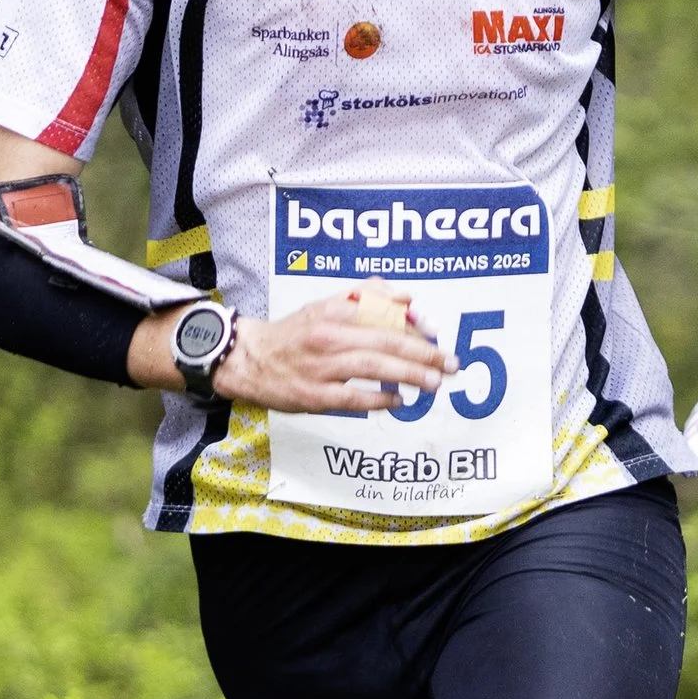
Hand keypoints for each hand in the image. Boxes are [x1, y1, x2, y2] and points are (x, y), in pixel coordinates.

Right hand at [213, 286, 458, 414]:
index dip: (412, 322)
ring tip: (435, 382)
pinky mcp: (313, 395)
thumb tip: (407, 299)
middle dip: (423, 353)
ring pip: (372, 366)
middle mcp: (327, 336)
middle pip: (384, 340)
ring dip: (408, 374)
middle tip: (450, 363)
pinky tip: (399, 400)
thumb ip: (365, 298)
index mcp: (332, 311)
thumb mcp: (325, 305)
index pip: (381, 312)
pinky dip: (379, 398)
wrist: (247, 359)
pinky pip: (353, 397)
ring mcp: (320, 367)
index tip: (436, 331)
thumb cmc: (294, 333)